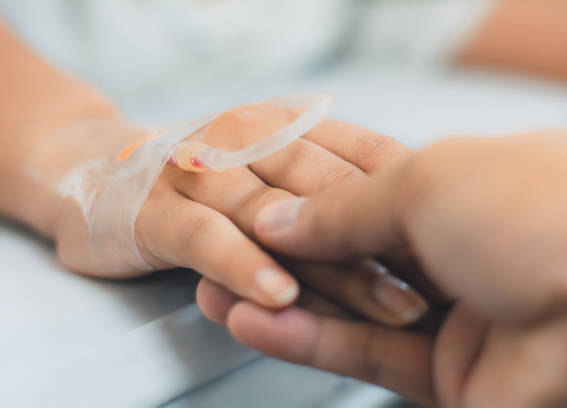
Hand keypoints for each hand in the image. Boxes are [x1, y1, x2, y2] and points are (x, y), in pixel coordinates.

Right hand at [52, 109, 427, 323]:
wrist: (88, 174)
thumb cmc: (198, 179)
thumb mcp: (274, 169)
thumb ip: (336, 191)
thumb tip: (402, 232)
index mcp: (286, 124)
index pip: (365, 155)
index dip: (410, 199)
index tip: (449, 237)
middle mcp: (249, 139)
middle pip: (333, 193)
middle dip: (391, 243)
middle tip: (449, 289)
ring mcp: (199, 174)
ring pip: (283, 223)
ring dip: (342, 271)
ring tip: (394, 309)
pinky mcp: (152, 215)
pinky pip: (205, 243)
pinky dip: (243, 268)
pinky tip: (278, 297)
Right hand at [204, 130, 566, 406]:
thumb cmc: (534, 208)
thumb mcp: (423, 181)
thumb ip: (347, 204)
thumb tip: (285, 216)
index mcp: (463, 196)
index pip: (365, 205)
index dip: (309, 212)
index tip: (258, 213)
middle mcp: (460, 259)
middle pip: (354, 263)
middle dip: (288, 262)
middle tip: (232, 256)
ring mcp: (456, 323)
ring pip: (350, 314)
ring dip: (284, 304)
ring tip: (224, 291)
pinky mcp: (449, 381)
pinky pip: (365, 356)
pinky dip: (307, 341)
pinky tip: (256, 320)